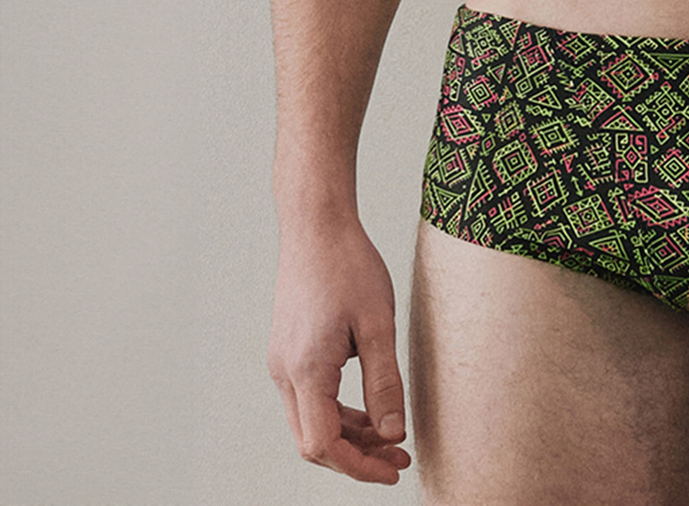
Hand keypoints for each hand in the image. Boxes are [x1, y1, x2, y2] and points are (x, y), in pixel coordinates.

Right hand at [268, 217, 413, 484]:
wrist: (316, 225)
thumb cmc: (349, 266)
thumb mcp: (378, 323)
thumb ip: (384, 382)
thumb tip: (392, 435)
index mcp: (306, 370)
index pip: (324, 445)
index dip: (359, 467)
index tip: (394, 470)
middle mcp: (285, 373)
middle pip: (314, 441)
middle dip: (356, 457)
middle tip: (399, 459)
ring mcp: (282, 363)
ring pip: (311, 422)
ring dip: (348, 436)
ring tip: (390, 438)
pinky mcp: (288, 352)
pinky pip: (310, 399)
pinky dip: (338, 413)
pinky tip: (368, 409)